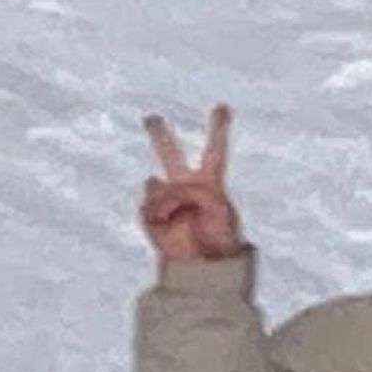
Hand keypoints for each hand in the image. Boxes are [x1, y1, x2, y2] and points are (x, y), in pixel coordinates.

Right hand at [140, 105, 247, 267]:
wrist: (202, 265)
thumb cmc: (218, 237)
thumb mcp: (216, 208)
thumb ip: (193, 189)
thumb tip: (164, 185)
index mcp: (209, 183)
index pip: (214, 150)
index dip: (218, 129)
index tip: (223, 107)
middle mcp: (185, 186)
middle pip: (170, 154)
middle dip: (160, 136)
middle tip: (151, 117)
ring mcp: (166, 199)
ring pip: (154, 183)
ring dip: (163, 195)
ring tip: (176, 211)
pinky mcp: (151, 215)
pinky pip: (148, 206)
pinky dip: (158, 214)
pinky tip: (169, 223)